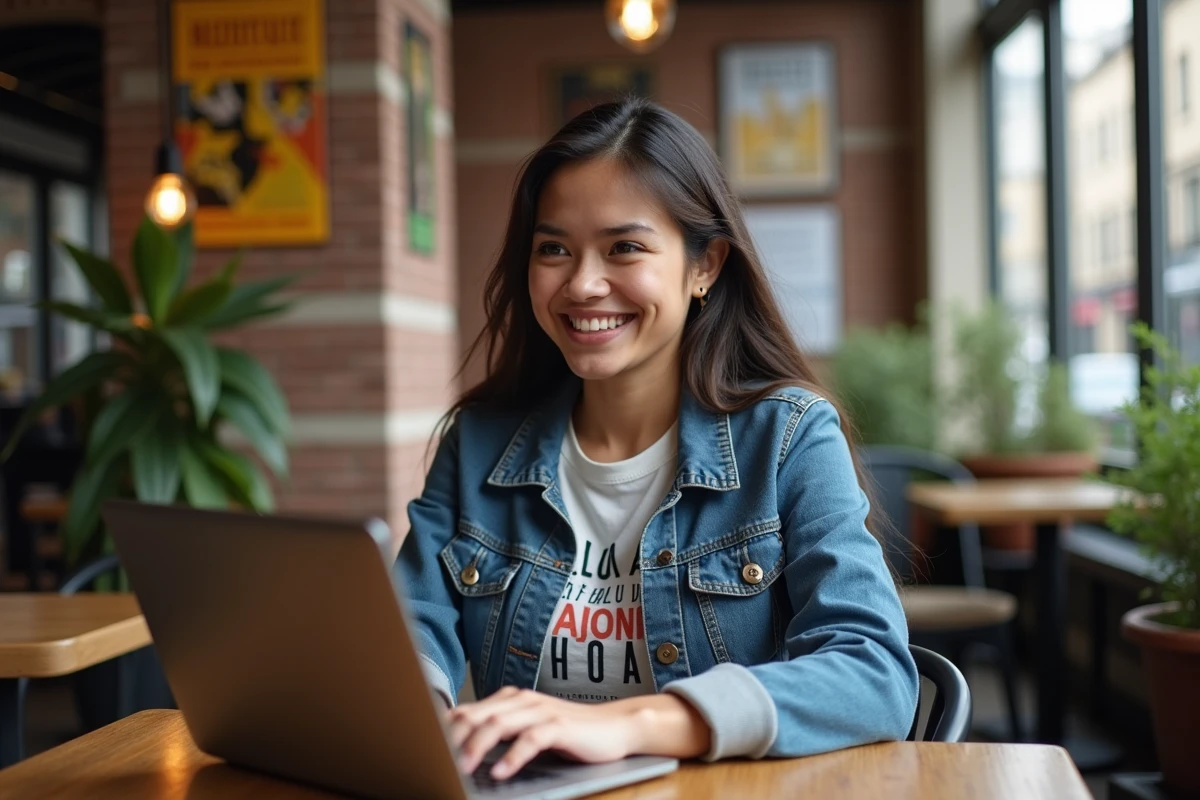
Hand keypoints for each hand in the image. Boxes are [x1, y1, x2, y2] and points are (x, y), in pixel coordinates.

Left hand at [447, 688, 710, 780]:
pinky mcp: (559, 727)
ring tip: (463, 768)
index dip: (444, 730)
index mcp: (510, 699)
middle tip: (436, 760)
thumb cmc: (569, 732)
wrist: (614, 726)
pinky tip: (500, 772)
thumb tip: (462, 745)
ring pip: (499, 725)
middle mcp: (521, 700)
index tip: (425, 748)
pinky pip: (531, 740)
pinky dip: (513, 757)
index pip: (468, 711)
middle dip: (453, 739)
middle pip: (477, 716)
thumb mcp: (528, 728)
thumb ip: (500, 731)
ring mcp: (541, 711)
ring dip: (478, 747)